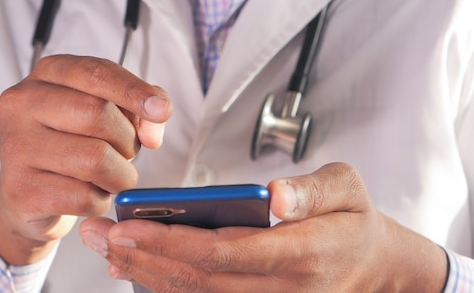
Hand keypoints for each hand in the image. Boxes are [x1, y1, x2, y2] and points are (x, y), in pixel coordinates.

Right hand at [0, 55, 171, 264]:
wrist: (27, 196)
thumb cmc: (74, 145)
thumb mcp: (109, 114)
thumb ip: (140, 110)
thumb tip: (152, 135)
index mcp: (49, 73)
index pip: (96, 72)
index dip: (134, 91)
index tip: (162, 111)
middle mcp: (23, 103)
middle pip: (97, 114)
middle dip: (127, 140)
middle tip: (126, 153)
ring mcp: (17, 146)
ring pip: (95, 159)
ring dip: (120, 175)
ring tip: (112, 177)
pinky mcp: (21, 190)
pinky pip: (84, 197)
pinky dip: (100, 200)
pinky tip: (90, 196)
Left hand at [79, 163, 447, 291]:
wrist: (374, 268)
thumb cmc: (356, 221)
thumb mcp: (348, 190)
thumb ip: (311, 192)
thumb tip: (273, 195)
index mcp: (303, 253)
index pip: (227, 251)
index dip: (173, 241)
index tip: (129, 224)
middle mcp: (281, 288)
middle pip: (200, 279)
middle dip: (143, 257)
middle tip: (98, 234)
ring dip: (146, 274)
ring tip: (106, 250)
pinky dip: (167, 288)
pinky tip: (136, 270)